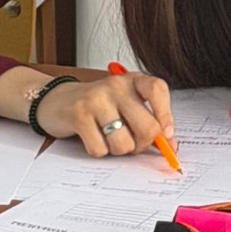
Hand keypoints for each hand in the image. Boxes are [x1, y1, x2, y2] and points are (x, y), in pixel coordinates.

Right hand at [34, 71, 175, 159]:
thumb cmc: (99, 106)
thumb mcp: (127, 105)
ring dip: (119, 150)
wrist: (58, 100)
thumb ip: (149, 121)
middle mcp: (116, 85)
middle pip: (147, 127)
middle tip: (133, 143)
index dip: (166, 116)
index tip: (165, 134)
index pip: (158, 90)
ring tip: (110, 139)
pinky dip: (99, 151)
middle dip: (142, 145)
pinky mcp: (79, 115)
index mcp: (133, 80)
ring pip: (124, 143)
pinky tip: (93, 138)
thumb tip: (171, 145)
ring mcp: (97, 99)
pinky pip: (100, 148)